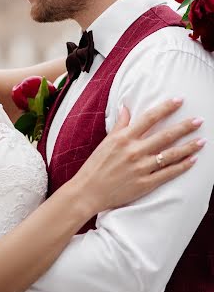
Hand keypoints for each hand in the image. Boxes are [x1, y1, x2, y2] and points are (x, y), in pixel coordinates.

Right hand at [75, 98, 204, 212]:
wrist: (88, 191)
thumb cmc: (96, 165)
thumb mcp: (106, 141)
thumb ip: (120, 125)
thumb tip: (126, 107)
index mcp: (123, 138)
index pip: (149, 118)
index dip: (166, 108)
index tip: (179, 100)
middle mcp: (134, 151)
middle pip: (165, 135)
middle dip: (184, 127)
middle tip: (200, 120)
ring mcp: (140, 168)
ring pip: (170, 155)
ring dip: (188, 147)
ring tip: (202, 141)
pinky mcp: (144, 184)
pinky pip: (167, 173)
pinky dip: (181, 167)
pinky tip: (192, 161)